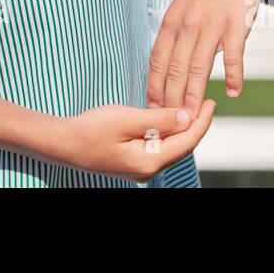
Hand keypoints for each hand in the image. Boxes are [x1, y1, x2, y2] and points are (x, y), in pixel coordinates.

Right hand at [50, 102, 216, 183]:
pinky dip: (167, 132)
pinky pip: (158, 147)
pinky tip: (167, 118)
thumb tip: (187, 117)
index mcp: (149, 162)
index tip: (211, 103)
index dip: (201, 122)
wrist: (61, 143)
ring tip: (190, 107)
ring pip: (170, 147)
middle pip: (181, 147)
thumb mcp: (126, 119)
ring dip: (181, 128)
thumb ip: (159, 119)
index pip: (186, 142)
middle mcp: (147, 170)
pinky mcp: (131, 161)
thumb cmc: (90, 130)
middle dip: (195, 125)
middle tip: (205, 102)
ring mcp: (139, 168)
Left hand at [147, 0, 265, 117]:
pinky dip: (234, 76)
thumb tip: (168, 63)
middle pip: (175, 70)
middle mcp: (188, 25)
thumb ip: (177, 33)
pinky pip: (233, 56)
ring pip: (199, 68)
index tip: (152, 109)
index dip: (154, 88)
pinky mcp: (236, 24)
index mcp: (172, 21)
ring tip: (194, 117)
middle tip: (171, 123)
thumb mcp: (183, 5)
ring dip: (195, 95)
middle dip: (171, 100)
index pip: (157, 62)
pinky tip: (234, 92)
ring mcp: (212, 25)